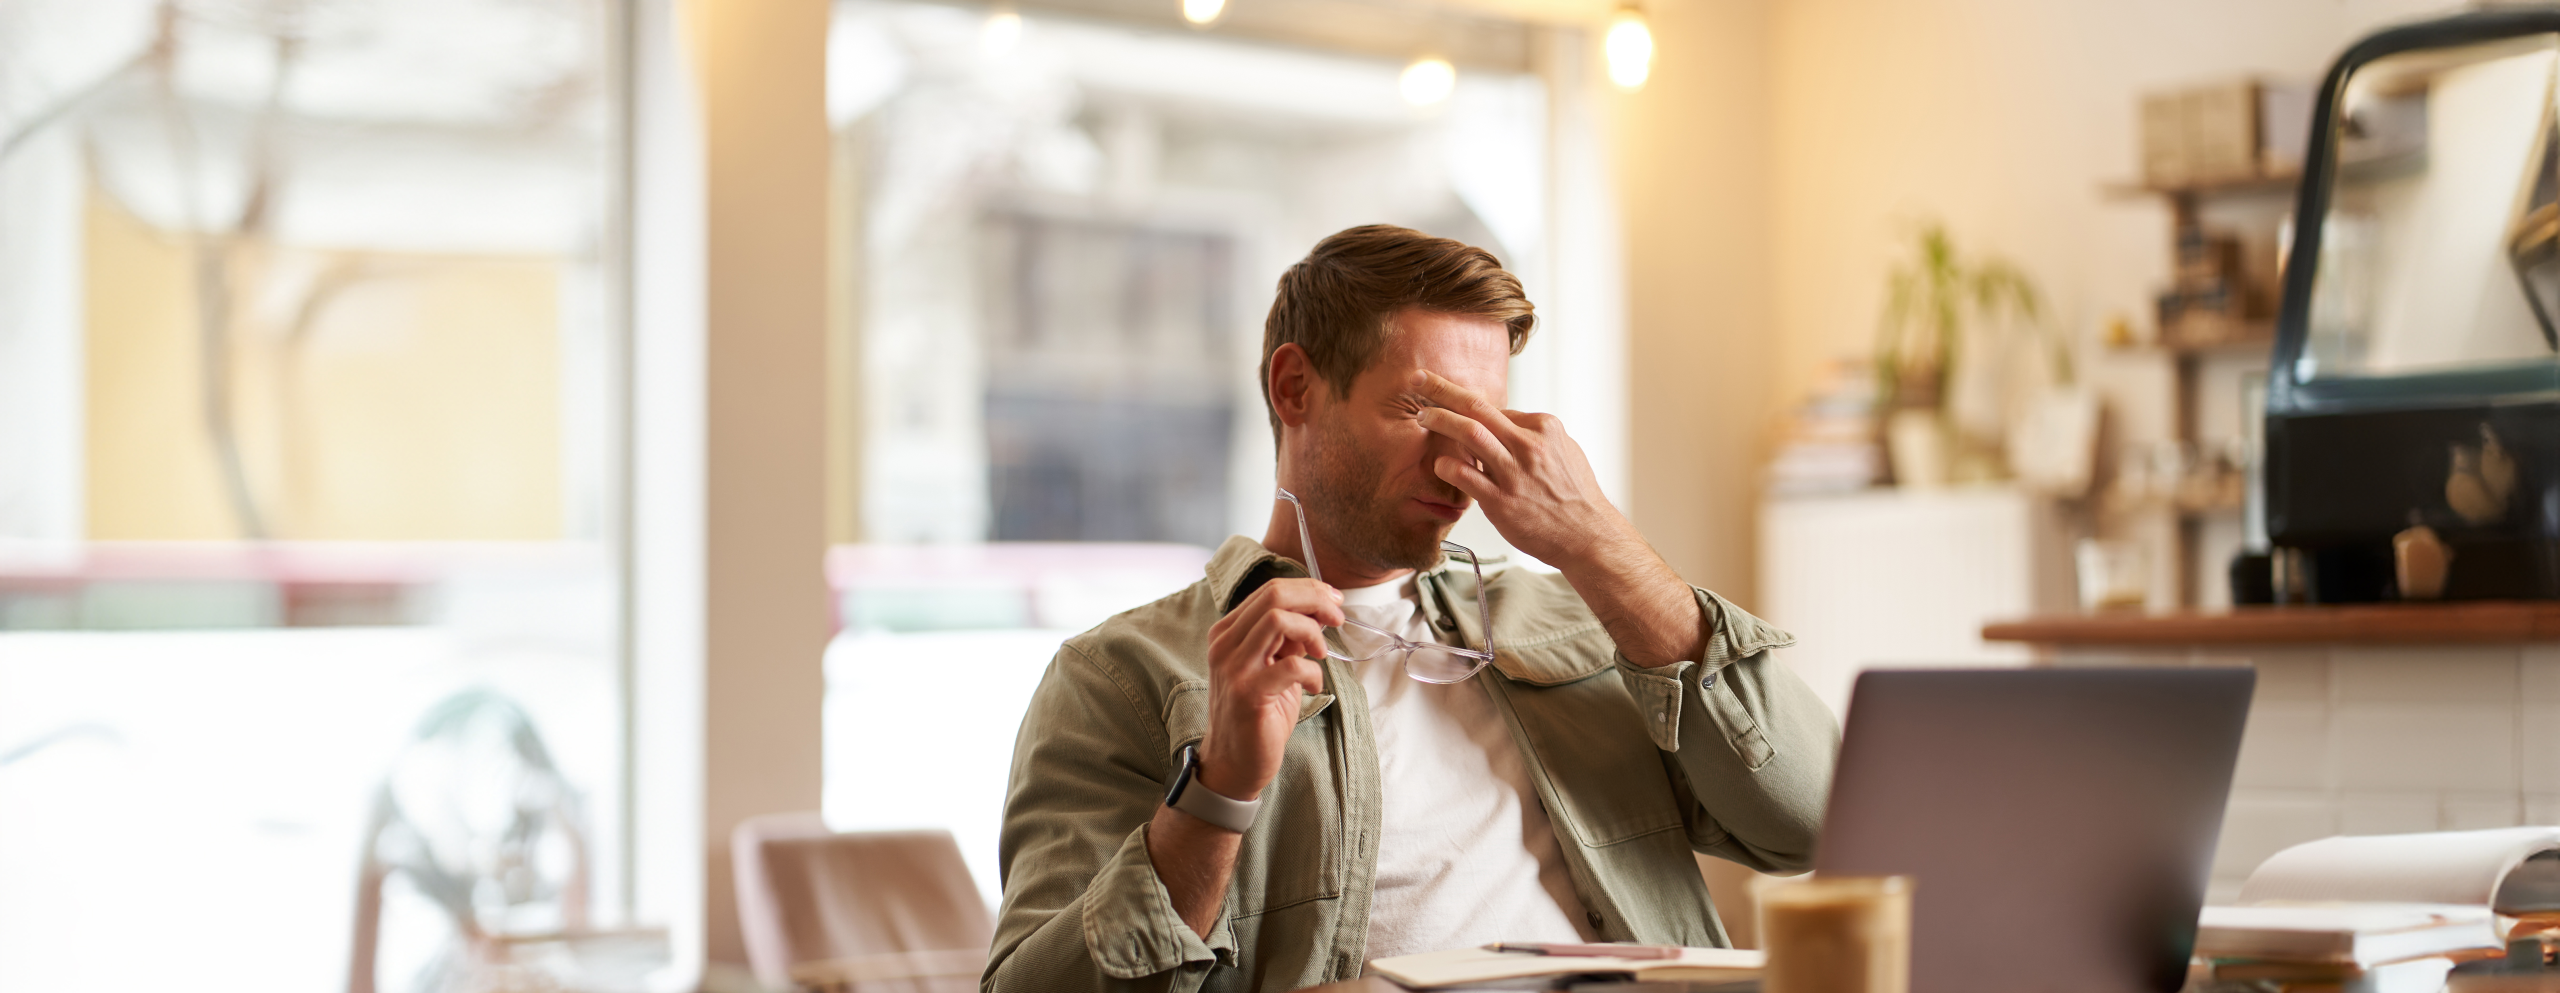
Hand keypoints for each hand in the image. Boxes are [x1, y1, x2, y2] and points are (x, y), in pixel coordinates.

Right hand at [1196, 578, 1339, 803]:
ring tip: (1321, 654)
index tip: (1333, 601)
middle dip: (1315, 600)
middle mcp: (1225, 644)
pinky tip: (1313, 686)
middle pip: (1274, 596)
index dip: (1308, 590)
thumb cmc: (1257, 714)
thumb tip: (1318, 612)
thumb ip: (1286, 639)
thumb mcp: (1271, 667)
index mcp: (1228, 632)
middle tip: (1337, 618)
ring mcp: (1233, 668)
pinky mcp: (1248, 693)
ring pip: (1278, 621)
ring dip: (1312, 632)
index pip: (1269, 590)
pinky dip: (1313, 672)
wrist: (1234, 762)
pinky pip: (1291, 664)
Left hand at [1413, 369, 1639, 568]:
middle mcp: (1529, 445)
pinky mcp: (1502, 501)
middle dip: (1442, 388)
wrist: (1588, 536)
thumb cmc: (1576, 496)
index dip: (1471, 408)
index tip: (1451, 403)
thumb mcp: (1566, 452)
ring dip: (1440, 420)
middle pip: (1477, 406)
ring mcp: (1514, 473)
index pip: (1498, 409)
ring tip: (1421, 416)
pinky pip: (1466, 477)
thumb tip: (1509, 424)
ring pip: (1469, 434)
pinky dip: (1448, 466)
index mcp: (1544, 428)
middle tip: (1417, 379)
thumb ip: (1535, 436)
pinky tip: (1438, 463)